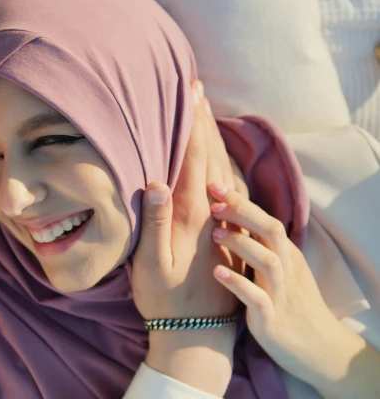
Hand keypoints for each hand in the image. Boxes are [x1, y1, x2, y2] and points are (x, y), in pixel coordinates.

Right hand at [131, 81, 241, 395]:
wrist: (198, 332)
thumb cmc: (166, 299)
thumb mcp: (152, 265)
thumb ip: (155, 222)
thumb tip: (154, 180)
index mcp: (191, 214)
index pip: (193, 157)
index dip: (190, 123)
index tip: (189, 92)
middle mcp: (211, 211)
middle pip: (209, 154)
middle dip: (202, 119)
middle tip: (195, 87)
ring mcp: (220, 220)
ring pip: (219, 167)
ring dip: (210, 135)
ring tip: (202, 108)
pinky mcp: (224, 229)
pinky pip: (224, 184)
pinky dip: (218, 159)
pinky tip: (213, 152)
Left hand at [208, 184, 379, 397]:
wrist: (318, 348)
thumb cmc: (291, 304)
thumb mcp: (281, 271)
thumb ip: (262, 246)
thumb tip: (236, 217)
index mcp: (286, 256)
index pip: (267, 220)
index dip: (243, 202)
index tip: (215, 184)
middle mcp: (287, 270)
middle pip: (271, 232)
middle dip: (243, 213)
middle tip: (214, 200)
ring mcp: (281, 294)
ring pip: (267, 262)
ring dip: (241, 245)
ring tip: (214, 233)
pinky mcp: (272, 319)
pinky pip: (257, 298)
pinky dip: (238, 284)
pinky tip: (217, 273)